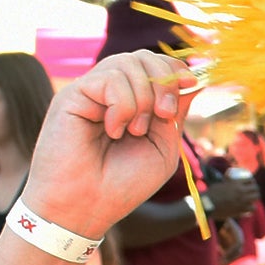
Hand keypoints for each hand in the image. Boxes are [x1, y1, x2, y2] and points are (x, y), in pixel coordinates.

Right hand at [22, 50, 198, 240]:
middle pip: (144, 56)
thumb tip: (192, 79)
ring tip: (134, 130)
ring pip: (128, 62)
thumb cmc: (121, 185)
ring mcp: (90, 92)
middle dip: (165, 81)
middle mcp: (109, 93)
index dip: (176, 70)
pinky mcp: (72, 94)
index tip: (190, 85)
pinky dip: (122, 106)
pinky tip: (113, 130)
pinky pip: (110, 78)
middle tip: (164, 114)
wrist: (86, 207)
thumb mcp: (162, 148)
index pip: (156, 65)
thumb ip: (175, 113)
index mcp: (132, 103)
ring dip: (144, 98)